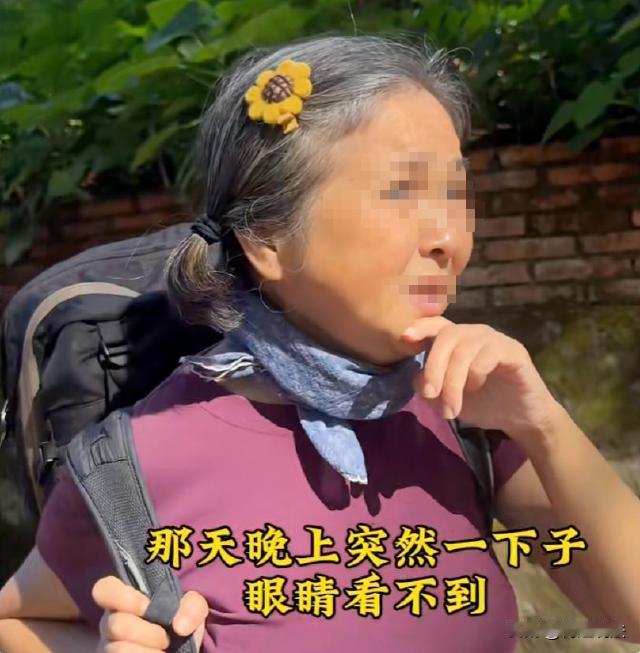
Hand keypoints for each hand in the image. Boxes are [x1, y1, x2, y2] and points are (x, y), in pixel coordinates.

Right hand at [92, 576, 206, 651]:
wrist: (181, 648)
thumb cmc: (180, 622)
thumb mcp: (193, 608)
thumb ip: (192, 607)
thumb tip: (179, 626)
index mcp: (125, 600)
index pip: (103, 589)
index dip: (122, 597)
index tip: (147, 606)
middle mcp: (110, 623)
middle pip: (115, 624)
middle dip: (148, 632)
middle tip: (166, 638)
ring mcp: (108, 647)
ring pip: (117, 649)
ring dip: (147, 652)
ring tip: (163, 652)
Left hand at [401, 317, 560, 449]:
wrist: (520, 420)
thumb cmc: (484, 404)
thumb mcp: (447, 399)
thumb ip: (429, 387)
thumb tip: (416, 377)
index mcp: (458, 341)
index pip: (436, 324)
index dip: (420, 327)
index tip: (404, 337)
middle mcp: (475, 334)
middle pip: (447, 336)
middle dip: (433, 367)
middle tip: (430, 394)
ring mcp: (495, 339)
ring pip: (464, 349)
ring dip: (453, 381)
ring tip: (451, 408)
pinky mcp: (513, 350)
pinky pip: (487, 353)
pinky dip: (475, 373)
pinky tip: (476, 388)